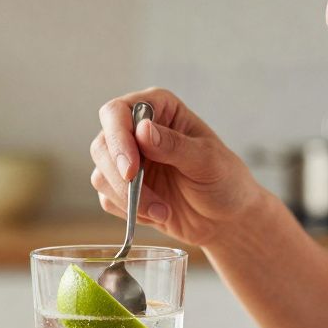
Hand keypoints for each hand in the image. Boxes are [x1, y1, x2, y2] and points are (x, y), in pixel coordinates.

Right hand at [90, 88, 267, 247]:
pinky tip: (158, 214)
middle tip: (144, 200)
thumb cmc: (225, 181)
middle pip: (102, 145)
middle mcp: (137, 131)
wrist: (226, 218)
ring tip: (163, 211)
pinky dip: (130, 212)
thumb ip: (174, 145)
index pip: (118, 112)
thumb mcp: (207, 161)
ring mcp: (128, 160)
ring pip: (101, 175)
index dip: (118, 139)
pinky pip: (108, 199)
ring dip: (128, 199)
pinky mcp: (123, 189)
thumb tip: (142, 130)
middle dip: (119, 177)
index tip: (132, 170)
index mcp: (159, 109)